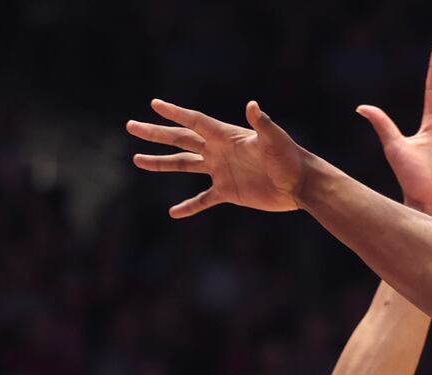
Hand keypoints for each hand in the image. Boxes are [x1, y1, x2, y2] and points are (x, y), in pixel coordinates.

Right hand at [128, 99, 307, 219]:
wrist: (300, 185)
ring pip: (184, 165)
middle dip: (156, 133)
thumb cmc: (290, 158)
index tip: (154, 104)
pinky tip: (173, 212)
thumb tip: (253, 106)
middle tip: (131, 126)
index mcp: (226, 136)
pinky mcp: (228, 192)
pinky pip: (202, 200)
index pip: (194, 121)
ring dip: (161, 163)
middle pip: (180, 139)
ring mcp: (221, 171)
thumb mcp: (275, 140)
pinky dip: (188, 206)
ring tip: (137, 160)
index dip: (174, 112)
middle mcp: (218, 151)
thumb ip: (262, 124)